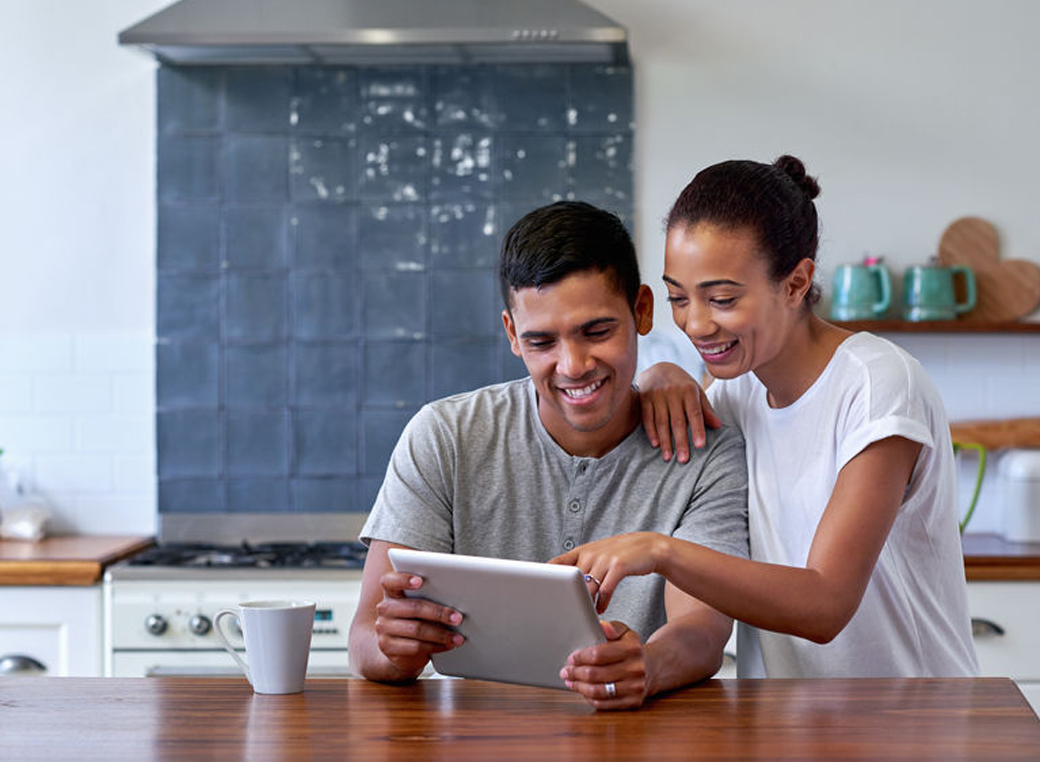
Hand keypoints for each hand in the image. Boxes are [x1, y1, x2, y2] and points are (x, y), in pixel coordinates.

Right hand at [373, 570, 465, 674]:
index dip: (404, 579)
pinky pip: (415, 647)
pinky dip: (435, 646)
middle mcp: (384, 608)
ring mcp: (383, 628)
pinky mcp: (388, 647)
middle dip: (439, 613)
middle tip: (458, 618)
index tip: (421, 581)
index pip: (391, 580)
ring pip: (417, 629)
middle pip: (413, 607)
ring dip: (441, 634)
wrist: (399, 649)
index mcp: (391, 592)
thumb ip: (430, 596)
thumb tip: (456, 597)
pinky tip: (447, 646)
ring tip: (457, 637)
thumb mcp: (419, 606)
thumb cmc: (415, 620)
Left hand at [551, 532, 670, 612]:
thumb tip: (564, 585)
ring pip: (588, 588)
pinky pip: (605, 590)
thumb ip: (582, 566)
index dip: (547, 578)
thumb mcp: (598, 554)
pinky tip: (601, 608)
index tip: (541, 594)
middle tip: (567, 614)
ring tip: (586, 615)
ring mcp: (604, 559)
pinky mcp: (618, 566)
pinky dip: (602, 602)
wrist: (649, 547)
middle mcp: (591, 554)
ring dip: (586, 604)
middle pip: (571, 582)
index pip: (557, 564)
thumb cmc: (621, 553)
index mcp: (582, 551)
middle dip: (569, 599)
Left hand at [560, 621, 648, 709]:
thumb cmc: (632, 650)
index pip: (598, 654)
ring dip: (579, 687)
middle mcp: (636, 669)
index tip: (571, 658)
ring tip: (570, 682)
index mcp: (632, 649)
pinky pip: (605, 703)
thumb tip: (602, 625)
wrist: (653, 668)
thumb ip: (613, 627)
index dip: (580, 657)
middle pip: (596, 674)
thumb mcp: (625, 633)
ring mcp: (635, 688)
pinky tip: (583, 691)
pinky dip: (589, 698)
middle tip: (565, 671)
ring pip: (598, 691)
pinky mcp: (633, 702)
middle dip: (575, 673)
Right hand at [636, 362, 720, 461]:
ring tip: (668, 458)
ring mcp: (657, 395)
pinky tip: (656, 444)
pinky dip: (651, 432)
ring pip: (661, 422)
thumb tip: (718, 426)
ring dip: (665, 441)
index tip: (700, 445)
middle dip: (681, 441)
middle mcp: (672, 392)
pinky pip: (647, 418)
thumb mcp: (696, 392)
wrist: (658, 368)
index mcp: (688, 390)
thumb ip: (705, 409)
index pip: (694, 413)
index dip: (697, 429)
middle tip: (684, 460)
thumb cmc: (681, 384)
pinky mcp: (644, 398)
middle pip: (677, 421)